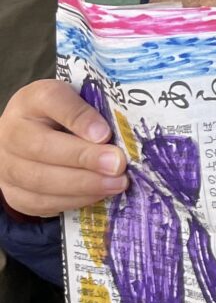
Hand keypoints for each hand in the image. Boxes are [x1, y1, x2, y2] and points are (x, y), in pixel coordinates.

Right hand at [0, 78, 126, 217]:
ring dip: (82, 185)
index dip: (79, 118)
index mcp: (32, 100)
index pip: (52, 100)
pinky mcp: (12, 192)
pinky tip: (97, 195)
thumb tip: (104, 137)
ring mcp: (6, 165)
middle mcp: (10, 132)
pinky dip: (71, 201)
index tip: (105, 134)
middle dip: (84, 159)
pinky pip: (39, 202)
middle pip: (42, 147)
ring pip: (39, 180)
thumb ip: (92, 113)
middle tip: (118, 166)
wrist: (36, 137)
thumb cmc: (69, 116)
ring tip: (115, 184)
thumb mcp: (82, 101)